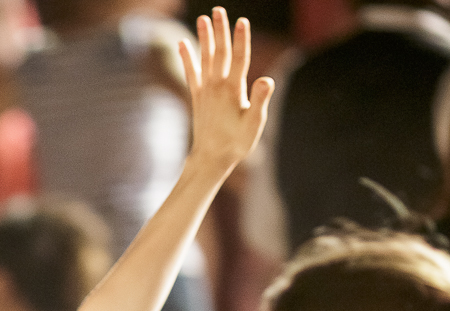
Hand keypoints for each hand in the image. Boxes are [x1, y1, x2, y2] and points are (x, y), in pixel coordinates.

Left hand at [177, 7, 274, 175]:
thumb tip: (266, 80)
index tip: (242, 21)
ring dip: (204, 37)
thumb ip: (259, 100)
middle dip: (220, 30)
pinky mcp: (197, 97)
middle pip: (219, 52)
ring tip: (203, 18)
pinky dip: (187, 57)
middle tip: (219, 9)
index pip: (239, 59)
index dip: (241, 39)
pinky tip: (182, 43)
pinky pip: (191, 72)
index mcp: (233, 90)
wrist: (210, 158)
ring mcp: (205, 91)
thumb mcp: (254, 123)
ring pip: (204, 58)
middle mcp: (217, 86)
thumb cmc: (236, 143)